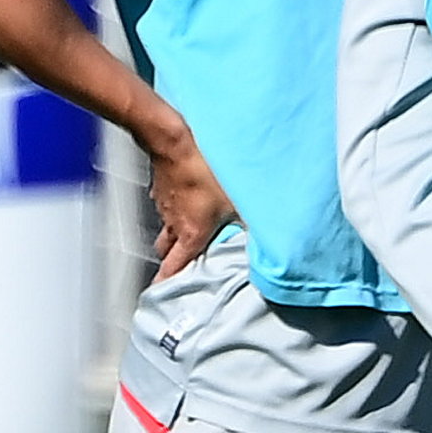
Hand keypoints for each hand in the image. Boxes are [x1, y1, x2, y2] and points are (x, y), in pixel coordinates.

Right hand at [140, 123, 237, 281]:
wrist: (173, 139)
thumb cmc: (205, 169)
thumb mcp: (236, 199)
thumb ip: (250, 220)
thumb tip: (270, 234)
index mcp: (191, 233)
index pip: (173, 267)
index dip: (167, 282)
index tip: (163, 294)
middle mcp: (174, 223)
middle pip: (166, 250)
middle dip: (172, 259)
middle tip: (183, 262)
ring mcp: (164, 204)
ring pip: (166, 227)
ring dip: (175, 233)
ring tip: (190, 232)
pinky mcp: (162, 186)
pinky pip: (166, 204)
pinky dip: (175, 208)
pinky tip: (188, 200)